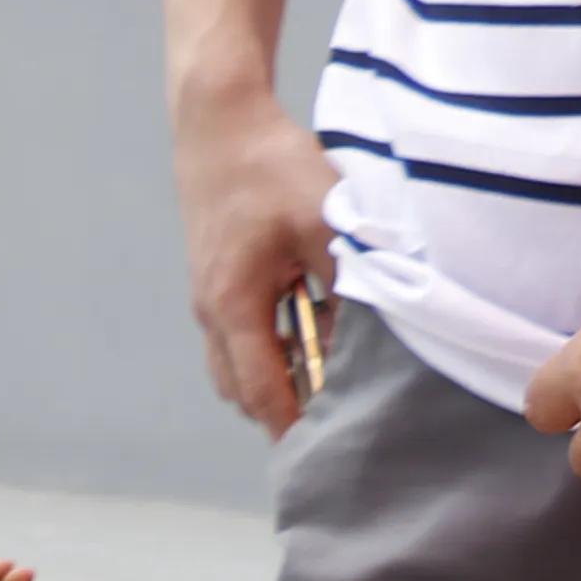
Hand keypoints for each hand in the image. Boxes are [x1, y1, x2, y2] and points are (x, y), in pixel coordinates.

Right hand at [174, 94, 340, 436]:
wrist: (218, 127)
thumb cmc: (271, 169)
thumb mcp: (327, 221)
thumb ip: (349, 281)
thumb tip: (374, 331)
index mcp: (233, 305)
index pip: (260, 388)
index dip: (289, 425)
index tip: (317, 454)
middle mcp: (211, 312)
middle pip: (239, 389)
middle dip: (278, 410)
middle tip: (328, 422)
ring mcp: (206, 298)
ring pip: (232, 367)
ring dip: (271, 381)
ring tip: (320, 380)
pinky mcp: (213, 280)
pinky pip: (235, 339)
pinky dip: (265, 352)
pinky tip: (304, 333)